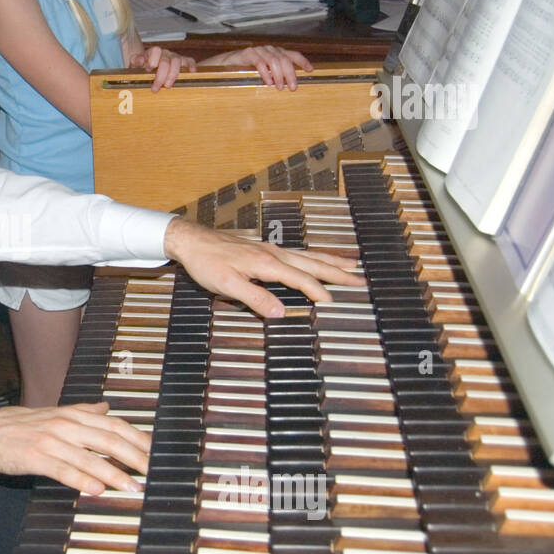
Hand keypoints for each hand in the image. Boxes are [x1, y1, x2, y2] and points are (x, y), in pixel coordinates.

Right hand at [0, 402, 150, 494]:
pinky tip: (97, 490)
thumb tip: (106, 407)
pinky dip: (83, 480)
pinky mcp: (37, 458)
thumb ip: (82, 411)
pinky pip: (64, 470)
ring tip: (133, 487)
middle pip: (109, 440)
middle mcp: (65, 426)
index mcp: (72, 415)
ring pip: (90, 457)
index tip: (155, 451)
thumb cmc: (20, 425)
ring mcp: (51, 442)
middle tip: (152, 472)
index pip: (113, 424)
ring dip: (115, 474)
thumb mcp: (54, 413)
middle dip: (135, 458)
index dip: (137, 438)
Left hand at [131, 46, 197, 91]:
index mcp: (153, 52)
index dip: (153, 60)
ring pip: (177, 61)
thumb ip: (136, 60)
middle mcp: (164, 53)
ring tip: (167, 86)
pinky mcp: (182, 62)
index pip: (156, 51)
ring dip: (173, 75)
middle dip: (161, 76)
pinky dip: (191, 66)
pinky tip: (191, 73)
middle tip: (156, 88)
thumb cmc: (142, 66)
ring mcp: (173, 57)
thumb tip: (141, 60)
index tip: (149, 70)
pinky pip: (189, 60)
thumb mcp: (134, 63)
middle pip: (166, 61)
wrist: (148, 65)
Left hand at [163, 217, 361, 317]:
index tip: (335, 304)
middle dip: (338, 272)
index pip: (301, 280)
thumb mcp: (227, 285)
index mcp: (267, 263)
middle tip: (362, 280)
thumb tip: (281, 312)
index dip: (318, 292)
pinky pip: (298, 253)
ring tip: (352, 265)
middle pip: (313, 263)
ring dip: (331, 262)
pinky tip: (318, 260)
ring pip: (308, 255)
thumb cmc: (207, 263)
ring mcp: (271, 249)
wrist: (191, 241)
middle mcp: (274, 253)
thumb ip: (255, 298)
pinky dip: (315, 257)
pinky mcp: (265, 249)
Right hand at [213, 45, 312, 89]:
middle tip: (293, 88)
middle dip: (291, 74)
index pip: (293, 54)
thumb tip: (290, 86)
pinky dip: (265, 73)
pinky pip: (260, 62)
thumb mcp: (265, 73)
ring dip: (279, 75)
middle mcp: (269, 49)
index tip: (310, 70)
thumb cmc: (247, 71)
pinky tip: (268, 82)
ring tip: (280, 87)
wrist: (225, 64)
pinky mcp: (248, 53)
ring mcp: (259, 50)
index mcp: (276, 52)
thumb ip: (276, 75)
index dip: (302, 61)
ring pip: (274, 60)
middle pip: (285, 59)